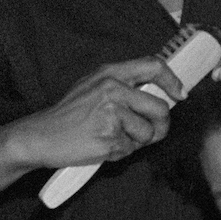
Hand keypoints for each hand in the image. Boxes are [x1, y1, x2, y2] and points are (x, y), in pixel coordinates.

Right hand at [13, 55, 186, 170]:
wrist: (41, 136)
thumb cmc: (69, 115)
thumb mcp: (94, 87)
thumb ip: (124, 87)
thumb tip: (160, 95)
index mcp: (110, 73)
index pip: (154, 66)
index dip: (172, 81)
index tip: (179, 94)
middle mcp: (113, 89)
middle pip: (160, 108)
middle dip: (160, 125)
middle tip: (150, 132)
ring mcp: (111, 113)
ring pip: (148, 133)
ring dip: (136, 142)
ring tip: (113, 138)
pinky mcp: (109, 137)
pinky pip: (131, 149)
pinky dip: (121, 152)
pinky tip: (102, 146)